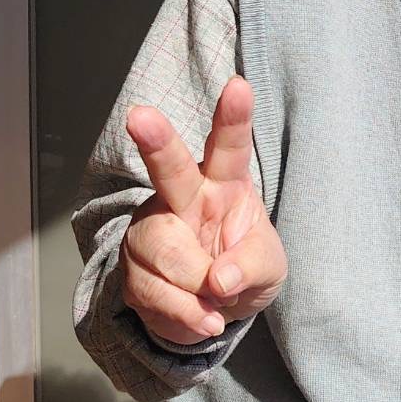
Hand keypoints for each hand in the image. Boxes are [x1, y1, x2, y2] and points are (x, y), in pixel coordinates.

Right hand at [119, 76, 286, 345]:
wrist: (213, 313)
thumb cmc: (245, 270)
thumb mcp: (268, 268)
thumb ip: (251, 267)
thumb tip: (220, 280)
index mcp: (225, 184)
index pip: (229, 147)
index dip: (233, 117)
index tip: (239, 85)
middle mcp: (184, 197)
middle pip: (170, 168)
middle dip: (156, 142)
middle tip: (139, 116)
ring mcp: (153, 229)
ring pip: (163, 248)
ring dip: (194, 286)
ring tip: (215, 302)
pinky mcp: (132, 266)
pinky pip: (152, 292)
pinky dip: (183, 314)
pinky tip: (199, 315)